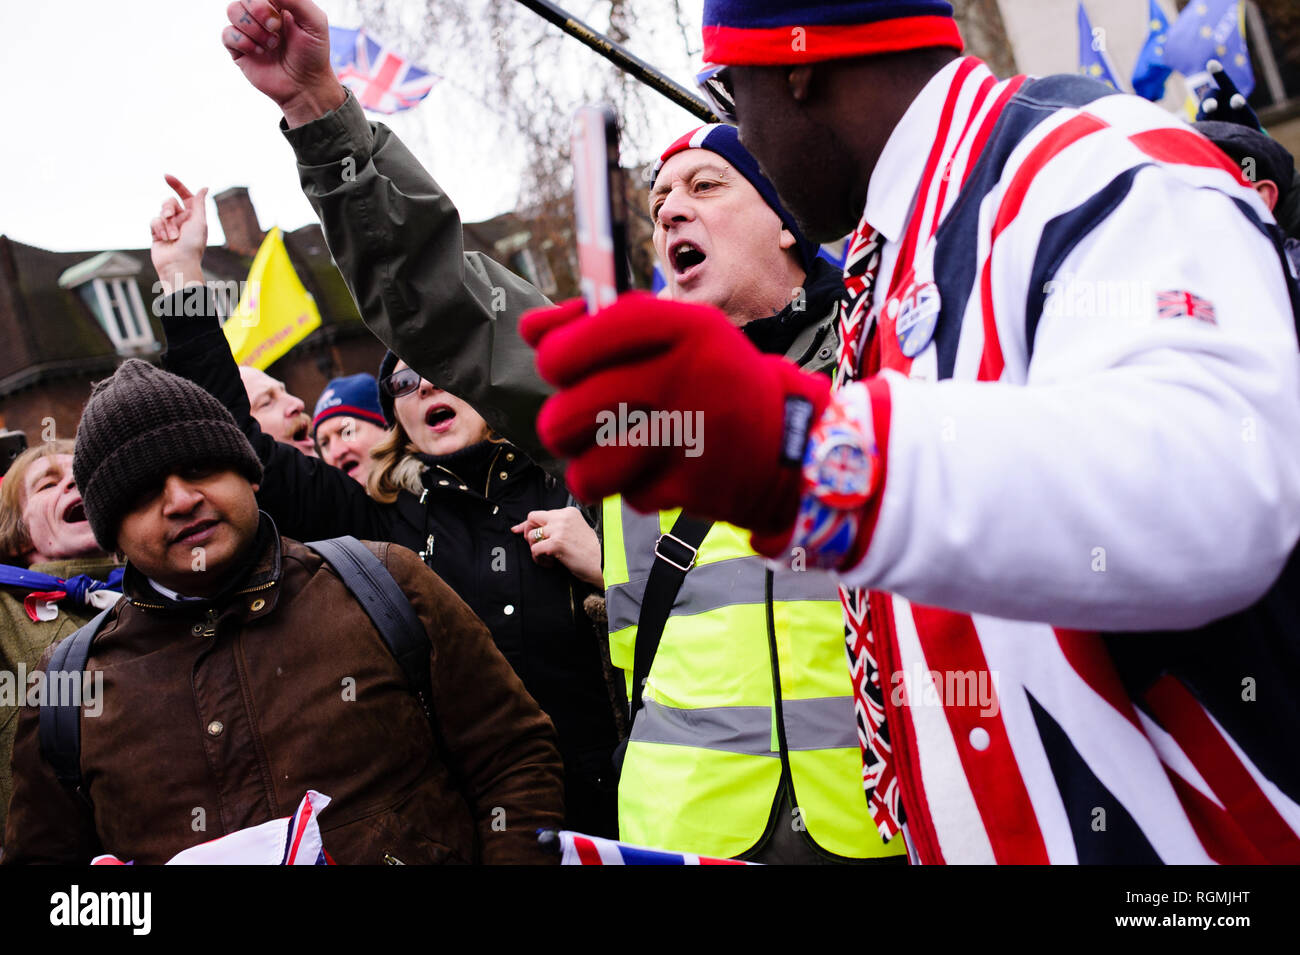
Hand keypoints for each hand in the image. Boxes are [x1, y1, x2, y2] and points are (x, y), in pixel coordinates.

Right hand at [150, 175, 207, 294]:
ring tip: (171, 236)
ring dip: (166, 223)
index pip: (185, 196)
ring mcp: (169, 226)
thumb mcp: (199, 221)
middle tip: (170, 216)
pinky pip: (153, 221)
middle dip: (168, 207)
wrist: (178, 264)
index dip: (177, 185)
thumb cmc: (192, 245)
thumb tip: (204, 187)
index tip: (165, 176)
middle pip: (169, 202)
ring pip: (161, 212)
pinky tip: (163, 238)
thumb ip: (199, 203)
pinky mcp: (157, 233)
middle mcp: (181, 220)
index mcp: (194, 216)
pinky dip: (158, 228)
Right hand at [222, 0, 344, 126]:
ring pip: (232, 10)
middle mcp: (260, 14)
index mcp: (277, 3)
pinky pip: (227, 34)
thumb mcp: (315, 22)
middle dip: (259, 12)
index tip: (280, 16)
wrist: (305, 86)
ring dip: (254, 29)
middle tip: (276, 29)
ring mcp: (248, 30)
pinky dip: (244, 43)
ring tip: (272, 45)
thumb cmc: (313, 54)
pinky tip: (260, 53)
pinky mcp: (238, 48)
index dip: (264, 1)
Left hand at [511, 507, 602, 588]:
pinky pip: (534, 550)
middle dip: (528, 532)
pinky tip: (550, 563)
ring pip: (532, 535)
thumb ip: (558, 527)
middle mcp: (563, 517)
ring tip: (547, 557)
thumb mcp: (576, 531)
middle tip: (535, 545)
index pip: (541, 513)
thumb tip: (533, 530)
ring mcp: (559, 529)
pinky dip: (538, 559)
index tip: (519, 530)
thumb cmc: (592, 551)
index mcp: (569, 512)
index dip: (529, 524)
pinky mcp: (556, 543)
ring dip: (535, 548)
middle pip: (532, 518)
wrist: (604, 563)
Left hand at [519, 293, 831, 536]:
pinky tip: (662, 469)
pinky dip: (635, 488)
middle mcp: (681, 378)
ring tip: (613, 454)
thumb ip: (605, 324)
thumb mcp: (678, 330)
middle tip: (580, 424)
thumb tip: (531, 330)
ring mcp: (687, 438)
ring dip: (589, 468)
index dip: (553, 359)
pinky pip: (627, 497)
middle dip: (561, 426)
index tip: (563, 365)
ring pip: (584, 472)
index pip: (572, 346)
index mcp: (679, 328)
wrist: (791, 443)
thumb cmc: (714, 378)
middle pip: (565, 417)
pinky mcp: (690, 488)